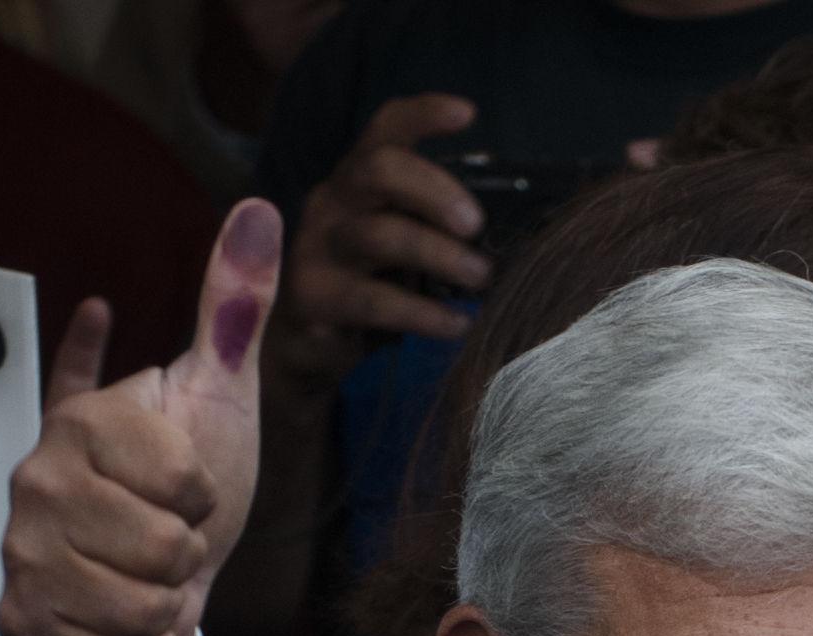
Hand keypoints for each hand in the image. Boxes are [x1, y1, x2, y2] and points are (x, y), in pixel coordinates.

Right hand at [0, 199, 283, 635]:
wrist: (148, 580)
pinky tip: (128, 619)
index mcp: (82, 420)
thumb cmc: (185, 489)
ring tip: (146, 576)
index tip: (186, 484)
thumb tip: (258, 211)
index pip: (183, 478)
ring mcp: (20, 554)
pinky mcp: (21, 621)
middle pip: (167, 548)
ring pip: (145, 606)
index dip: (205, 491)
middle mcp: (34, 480)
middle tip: (164, 539)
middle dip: (188, 555)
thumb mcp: (221, 395)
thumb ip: (234, 309)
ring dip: (168, 603)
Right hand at [271, 93, 487, 393]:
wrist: (301, 343)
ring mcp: (317, 249)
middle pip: (378, 169)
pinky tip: (455, 324)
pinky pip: (375, 301)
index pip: (384, 130)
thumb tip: (510, 235)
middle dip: (435, 190)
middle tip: (477, 226)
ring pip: (380, 234)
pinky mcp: (314, 297)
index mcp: (357, 181)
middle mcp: (332, 203)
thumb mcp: (398, 246)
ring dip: (440, 254)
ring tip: (481, 278)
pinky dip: (423, 313)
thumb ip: (433, 228)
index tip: (468, 114)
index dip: (423, 114)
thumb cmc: (365, 285)